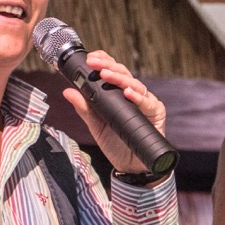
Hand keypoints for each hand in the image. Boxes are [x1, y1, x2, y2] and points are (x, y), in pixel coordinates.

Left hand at [60, 50, 166, 174]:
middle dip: (108, 65)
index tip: (90, 58)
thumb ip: (84, 108)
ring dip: (119, 78)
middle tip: (94, 62)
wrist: (130, 166)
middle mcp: (134, 95)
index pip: (113, 72)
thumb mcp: (96, 125)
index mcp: (119, 94)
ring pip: (134, 84)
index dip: (104, 61)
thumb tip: (68, 91)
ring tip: (106, 75)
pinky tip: (128, 93)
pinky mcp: (156, 112)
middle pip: (123, 73)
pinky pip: (148, 102)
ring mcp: (146, 103)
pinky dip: (138, 97)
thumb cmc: (116, 144)